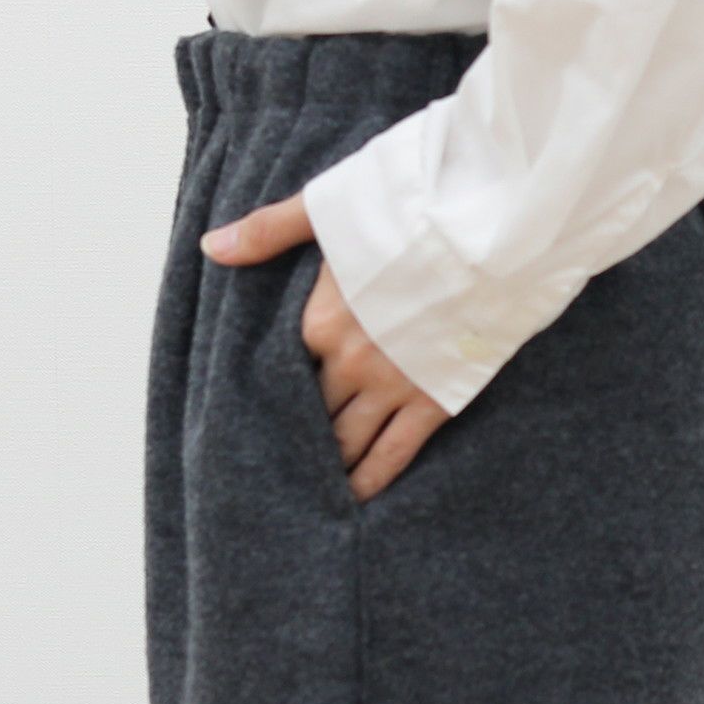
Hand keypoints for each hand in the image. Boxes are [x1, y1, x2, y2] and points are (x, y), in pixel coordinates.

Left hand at [200, 190, 450, 503]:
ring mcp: (393, 386)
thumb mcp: (330, 207)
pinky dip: (370, 479)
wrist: (492, 224)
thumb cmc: (412, 208)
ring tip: (313, 484)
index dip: (276, 388)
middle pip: (313, 410)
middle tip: (283, 457)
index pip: (285, 369)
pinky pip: (393, 454)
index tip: (264, 406)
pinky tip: (353, 496)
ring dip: (327, 463)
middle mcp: (350, 362)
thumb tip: (211, 247)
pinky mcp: (434, 400)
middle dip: (299, 432)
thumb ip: (268, 232)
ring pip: (346, 441)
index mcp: (320, 321)